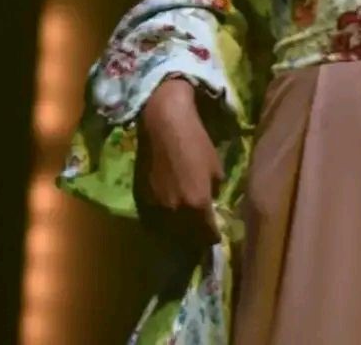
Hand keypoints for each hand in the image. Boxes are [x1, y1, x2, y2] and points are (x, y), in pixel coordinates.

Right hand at [135, 78, 223, 251]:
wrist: (165, 123)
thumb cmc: (195, 140)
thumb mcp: (216, 167)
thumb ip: (215, 191)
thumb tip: (212, 201)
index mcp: (198, 205)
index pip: (208, 234)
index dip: (214, 235)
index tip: (217, 232)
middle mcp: (177, 211)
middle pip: (189, 237)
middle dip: (197, 236)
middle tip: (202, 229)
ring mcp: (158, 205)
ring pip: (171, 229)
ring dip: (180, 228)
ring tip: (186, 221)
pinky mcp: (144, 196)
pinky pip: (157, 215)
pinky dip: (165, 216)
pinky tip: (170, 207)